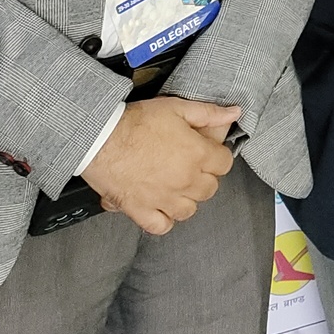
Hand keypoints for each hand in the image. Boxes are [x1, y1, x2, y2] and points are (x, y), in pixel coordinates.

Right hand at [81, 96, 239, 234]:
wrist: (99, 138)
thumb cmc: (135, 123)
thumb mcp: (177, 107)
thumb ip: (209, 112)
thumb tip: (233, 113)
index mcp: (197, 155)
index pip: (225, 164)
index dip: (217, 156)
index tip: (208, 152)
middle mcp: (184, 181)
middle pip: (209, 189)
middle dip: (204, 177)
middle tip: (190, 166)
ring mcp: (163, 199)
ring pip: (189, 210)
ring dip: (186, 199)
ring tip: (175, 185)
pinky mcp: (141, 210)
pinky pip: (161, 226)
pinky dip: (163, 219)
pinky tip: (159, 206)